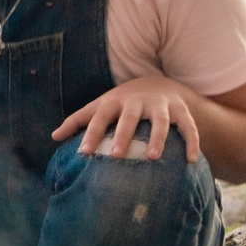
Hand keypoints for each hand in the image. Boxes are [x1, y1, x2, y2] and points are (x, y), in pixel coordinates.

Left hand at [53, 75, 199, 162]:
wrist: (156, 84)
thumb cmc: (119, 103)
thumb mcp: (99, 107)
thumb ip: (77, 122)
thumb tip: (54, 137)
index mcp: (114, 102)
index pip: (99, 118)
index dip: (91, 134)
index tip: (83, 153)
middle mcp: (137, 102)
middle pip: (129, 117)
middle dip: (123, 135)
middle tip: (116, 155)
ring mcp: (160, 106)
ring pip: (160, 121)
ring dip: (157, 138)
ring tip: (152, 157)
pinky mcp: (181, 111)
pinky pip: (188, 127)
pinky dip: (192, 142)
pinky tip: (191, 160)